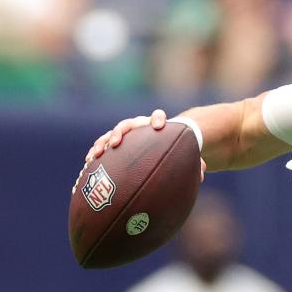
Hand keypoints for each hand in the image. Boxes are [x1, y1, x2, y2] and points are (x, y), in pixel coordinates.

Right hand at [85, 109, 206, 180]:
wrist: (159, 144)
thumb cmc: (174, 151)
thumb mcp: (184, 155)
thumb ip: (194, 162)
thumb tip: (203, 175)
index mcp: (157, 126)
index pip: (157, 116)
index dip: (157, 119)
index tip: (158, 126)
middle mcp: (139, 127)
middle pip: (128, 124)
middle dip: (121, 132)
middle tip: (116, 142)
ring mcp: (125, 135)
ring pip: (111, 135)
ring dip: (103, 143)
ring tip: (95, 154)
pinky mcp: (114, 145)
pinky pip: (102, 148)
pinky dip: (95, 154)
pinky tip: (88, 164)